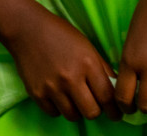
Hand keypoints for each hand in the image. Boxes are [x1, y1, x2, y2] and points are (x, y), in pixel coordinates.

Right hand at [4, 6, 118, 121]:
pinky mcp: (36, 94)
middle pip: (91, 111)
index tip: (117, 113)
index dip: (114, 109)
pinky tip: (61, 98)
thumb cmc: (62, 35)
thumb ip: (101, 68)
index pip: (107, 96)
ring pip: (72, 115)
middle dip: (97, 111)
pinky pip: (53, 113)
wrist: (28, 30)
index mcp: (88, 64)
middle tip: (97, 107)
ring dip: (78, 111)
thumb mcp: (88, 47)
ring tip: (77, 101)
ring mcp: (52, 88)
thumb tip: (114, 88)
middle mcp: (71, 78)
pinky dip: (59, 109)